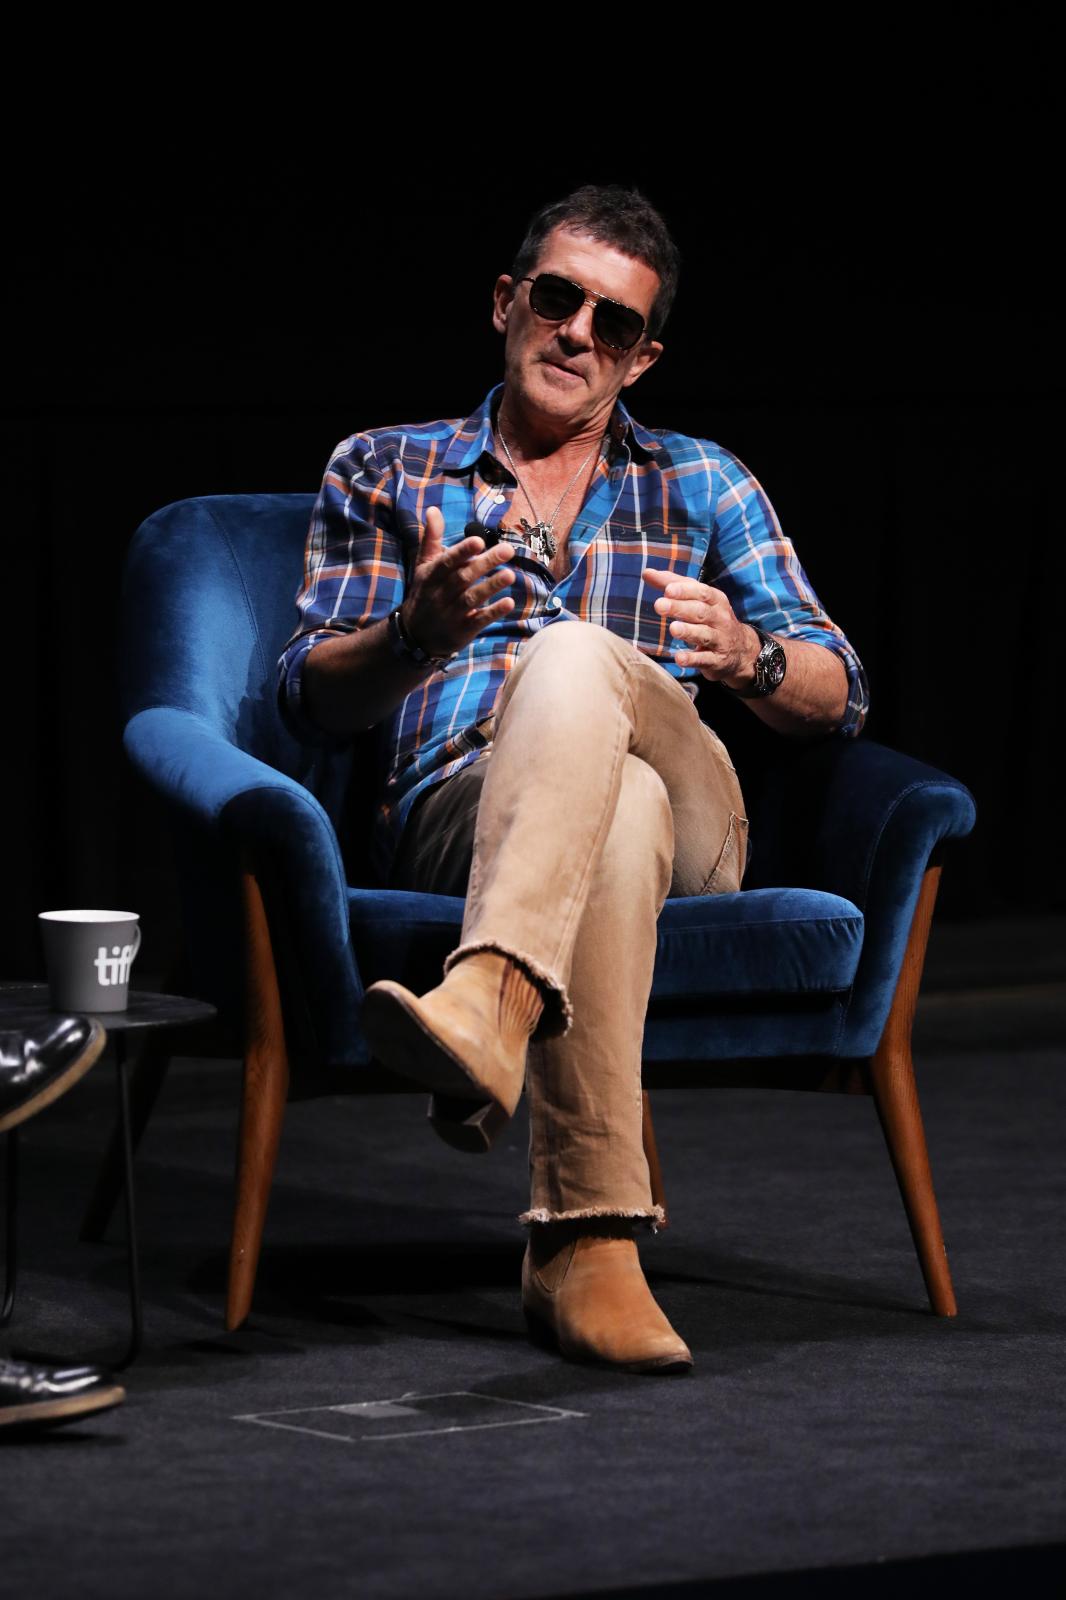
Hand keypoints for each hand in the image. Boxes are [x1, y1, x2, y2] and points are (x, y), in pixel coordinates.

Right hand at [403, 509, 515, 656]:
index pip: (446, 562)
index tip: (478, 540)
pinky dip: (493, 612)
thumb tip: (433, 509)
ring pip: (472, 598)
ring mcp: (452, 613)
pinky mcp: (463, 629)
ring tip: (510, 575)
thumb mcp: (424, 566)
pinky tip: (509, 603)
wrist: (416, 636)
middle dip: (485, 564)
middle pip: (463, 578)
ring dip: (491, 587)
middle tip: (508, 550)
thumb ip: (431, 538)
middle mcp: (440, 594)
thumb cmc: (425, 593)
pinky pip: (479, 620)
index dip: (462, 552)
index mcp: (431, 576)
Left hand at [643, 567, 758, 686]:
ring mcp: (720, 640)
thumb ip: (672, 584)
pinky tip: (679, 658)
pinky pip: (705, 659)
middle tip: (659, 605)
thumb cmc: (711, 618)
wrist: (740, 650)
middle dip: (680, 608)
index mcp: (716, 600)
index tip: (668, 589)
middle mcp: (720, 618)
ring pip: (704, 634)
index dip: (685, 590)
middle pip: (701, 612)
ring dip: (688, 631)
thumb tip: (647, 573)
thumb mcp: (697, 599)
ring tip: (673, 628)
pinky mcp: (716, 660)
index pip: (702, 592)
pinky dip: (692, 659)